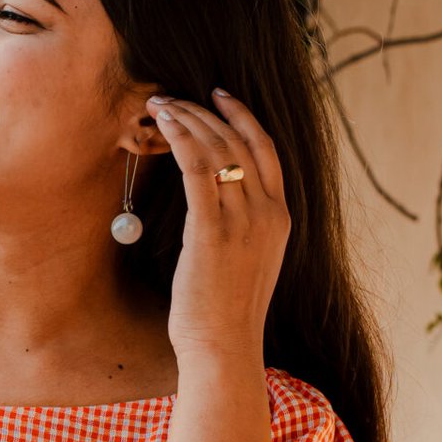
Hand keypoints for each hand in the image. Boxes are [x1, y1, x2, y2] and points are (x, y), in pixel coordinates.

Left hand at [145, 87, 290, 367]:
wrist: (224, 347)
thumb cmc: (227, 311)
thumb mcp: (249, 261)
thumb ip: (244, 227)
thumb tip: (218, 203)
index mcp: (280, 217)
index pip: (266, 150)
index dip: (243, 116)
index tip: (220, 95)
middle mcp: (267, 212)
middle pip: (239, 141)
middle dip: (204, 111)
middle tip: (174, 96)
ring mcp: (242, 221)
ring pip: (218, 149)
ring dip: (187, 119)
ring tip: (161, 104)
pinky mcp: (212, 231)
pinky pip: (199, 170)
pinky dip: (181, 140)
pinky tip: (165, 125)